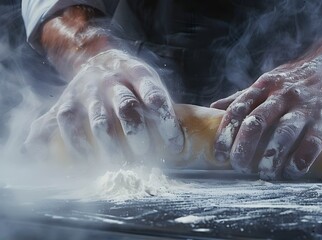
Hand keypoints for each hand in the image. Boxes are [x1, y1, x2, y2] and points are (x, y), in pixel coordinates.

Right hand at [24, 49, 182, 162]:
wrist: (95, 61)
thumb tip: (178, 148)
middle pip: (127, 107)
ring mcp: (87, 89)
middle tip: (144, 154)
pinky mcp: (66, 102)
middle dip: (138, 134)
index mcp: (138, 73)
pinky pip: (69, 126)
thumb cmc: (131, 85)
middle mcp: (111, 79)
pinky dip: (80, 147)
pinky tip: (90, 161)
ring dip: (112, 147)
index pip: (155, 96)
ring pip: (99, 121)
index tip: (175, 146)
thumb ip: (161, 110)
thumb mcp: (149, 86)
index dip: (167, 123)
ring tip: (121, 164)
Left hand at [212, 55, 321, 178]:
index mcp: (263, 86)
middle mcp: (282, 94)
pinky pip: (314, 142)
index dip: (225, 134)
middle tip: (239, 167)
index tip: (219, 155)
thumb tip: (212, 109)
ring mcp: (305, 106)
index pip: (238, 110)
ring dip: (270, 156)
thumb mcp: (267, 83)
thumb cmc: (294, 81)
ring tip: (264, 173)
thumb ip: (242, 98)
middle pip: (257, 122)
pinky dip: (301, 159)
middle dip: (244, 148)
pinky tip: (292, 171)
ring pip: (283, 133)